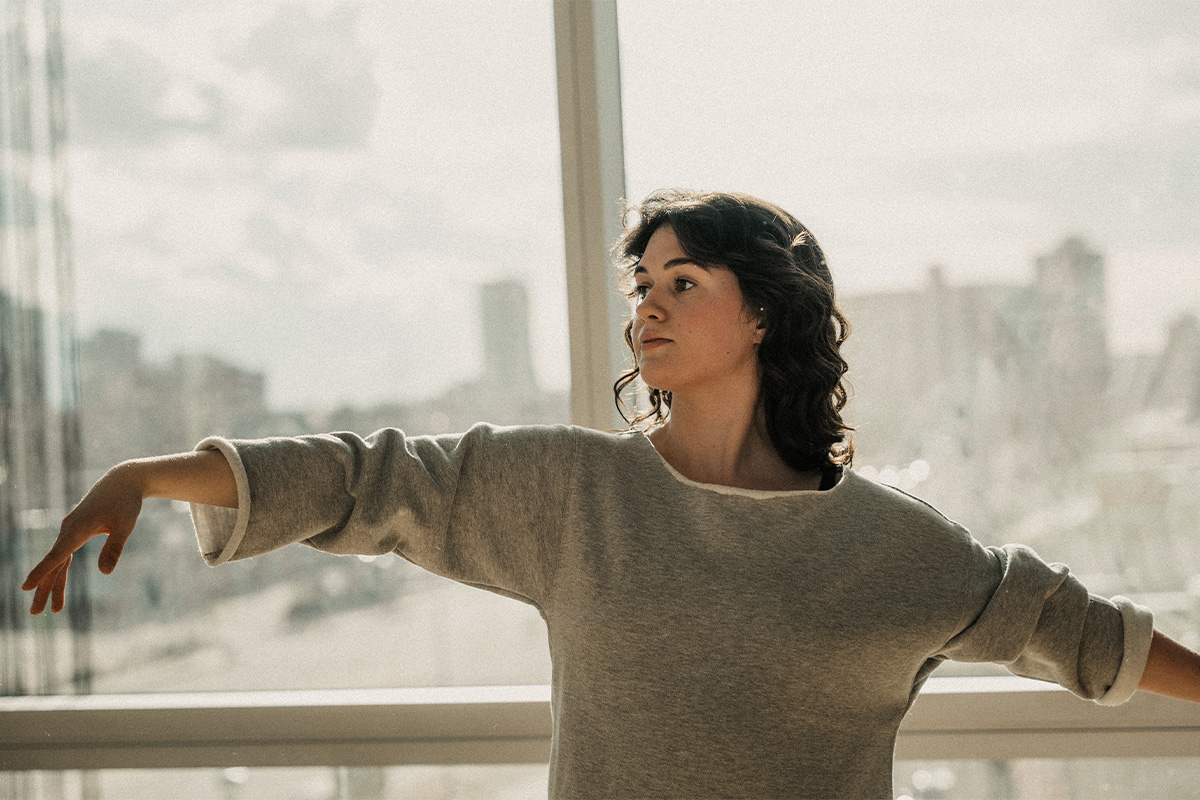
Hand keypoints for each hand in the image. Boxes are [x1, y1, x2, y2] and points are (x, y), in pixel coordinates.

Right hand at [22, 462, 146, 613]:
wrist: (123, 481)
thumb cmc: (126, 502)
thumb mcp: (126, 525)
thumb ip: (114, 548)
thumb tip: (105, 573)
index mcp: (78, 529)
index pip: (57, 555)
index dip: (42, 571)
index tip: (26, 587)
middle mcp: (69, 530)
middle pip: (54, 563)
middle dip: (44, 588)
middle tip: (34, 613)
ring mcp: (70, 529)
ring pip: (58, 560)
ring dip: (53, 583)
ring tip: (53, 609)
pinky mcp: (76, 529)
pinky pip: (64, 553)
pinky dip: (61, 570)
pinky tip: (59, 585)